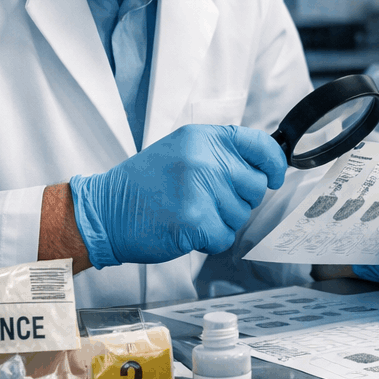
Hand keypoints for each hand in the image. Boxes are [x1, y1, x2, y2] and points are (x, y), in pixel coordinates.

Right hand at [70, 125, 285, 266]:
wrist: (103, 212)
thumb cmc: (144, 185)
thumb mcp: (183, 151)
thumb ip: (220, 154)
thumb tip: (263, 168)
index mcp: (204, 138)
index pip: (261, 145)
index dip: (274, 164)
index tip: (273, 176)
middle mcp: (204, 159)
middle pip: (255, 186)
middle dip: (239, 200)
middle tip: (207, 200)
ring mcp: (200, 189)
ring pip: (241, 215)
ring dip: (220, 221)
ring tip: (188, 212)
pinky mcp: (195, 220)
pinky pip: (224, 237)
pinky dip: (209, 240)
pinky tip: (185, 229)